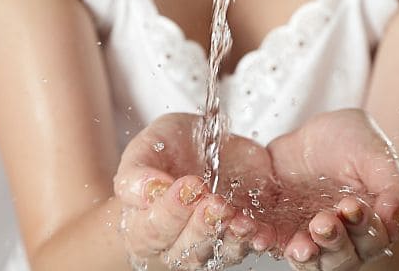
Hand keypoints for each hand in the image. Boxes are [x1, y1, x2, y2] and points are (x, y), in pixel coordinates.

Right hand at [113, 113, 277, 269]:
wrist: (203, 144)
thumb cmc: (168, 150)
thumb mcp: (148, 147)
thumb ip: (138, 172)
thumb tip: (147, 191)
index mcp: (142, 226)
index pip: (150, 232)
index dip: (169, 212)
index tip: (186, 186)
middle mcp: (175, 243)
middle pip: (186, 251)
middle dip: (201, 227)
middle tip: (214, 202)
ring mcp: (211, 242)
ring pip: (220, 254)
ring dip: (231, 237)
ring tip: (238, 218)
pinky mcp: (240, 235)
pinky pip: (250, 244)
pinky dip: (257, 238)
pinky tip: (260, 229)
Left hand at [267, 109, 398, 270]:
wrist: (310, 135)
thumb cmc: (351, 143)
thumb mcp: (374, 153)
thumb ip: (392, 184)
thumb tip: (396, 216)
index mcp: (371, 223)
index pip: (373, 238)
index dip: (364, 227)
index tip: (352, 207)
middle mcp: (342, 238)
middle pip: (341, 257)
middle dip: (333, 243)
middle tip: (323, 223)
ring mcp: (307, 235)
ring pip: (308, 258)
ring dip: (302, 253)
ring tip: (298, 246)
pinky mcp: (278, 228)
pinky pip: (270, 241)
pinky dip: (264, 240)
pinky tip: (260, 235)